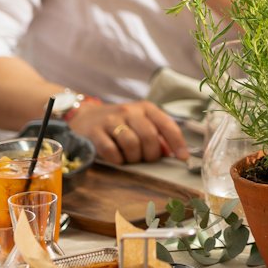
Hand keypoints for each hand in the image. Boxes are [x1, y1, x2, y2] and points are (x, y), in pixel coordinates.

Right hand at [71, 101, 189, 164]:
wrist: (85, 117)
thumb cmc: (120, 124)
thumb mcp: (140, 124)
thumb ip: (157, 137)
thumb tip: (172, 154)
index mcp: (146, 108)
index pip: (167, 125)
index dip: (177, 143)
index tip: (183, 158)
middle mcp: (129, 110)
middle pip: (149, 136)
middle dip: (151, 154)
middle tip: (146, 159)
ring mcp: (111, 119)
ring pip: (131, 143)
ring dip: (134, 158)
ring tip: (131, 159)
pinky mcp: (94, 131)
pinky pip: (111, 150)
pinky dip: (117, 159)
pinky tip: (117, 159)